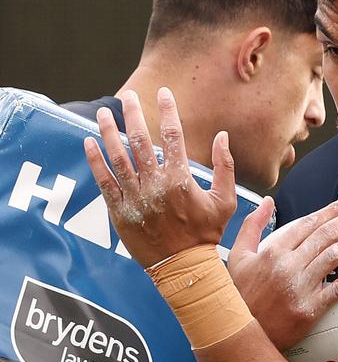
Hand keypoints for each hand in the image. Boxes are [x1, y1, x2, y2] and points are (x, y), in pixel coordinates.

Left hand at [84, 87, 236, 267]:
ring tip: (102, 113)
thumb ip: (225, 166)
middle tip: (128, 96)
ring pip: (118, 158)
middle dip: (132, 114)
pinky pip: (104, 182)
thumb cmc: (207, 233)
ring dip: (108, 132)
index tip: (163, 93)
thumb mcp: (226, 200)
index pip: (172, 135)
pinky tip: (89, 143)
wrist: (183, 268)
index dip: (167, 111)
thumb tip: (223, 136)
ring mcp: (135, 198)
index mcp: (181, 179)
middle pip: (140, 141)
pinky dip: (95, 161)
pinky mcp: (120, 212)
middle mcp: (155, 184)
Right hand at [227, 196, 337, 350]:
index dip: (331, 211)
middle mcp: (288, 265)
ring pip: (336, 256)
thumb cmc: (239, 293)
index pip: (308, 223)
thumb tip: (267, 201)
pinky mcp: (309, 308)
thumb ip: (253, 225)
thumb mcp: (237, 255)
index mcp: (273, 250)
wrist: (238, 333)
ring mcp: (300, 286)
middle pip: (326, 235)